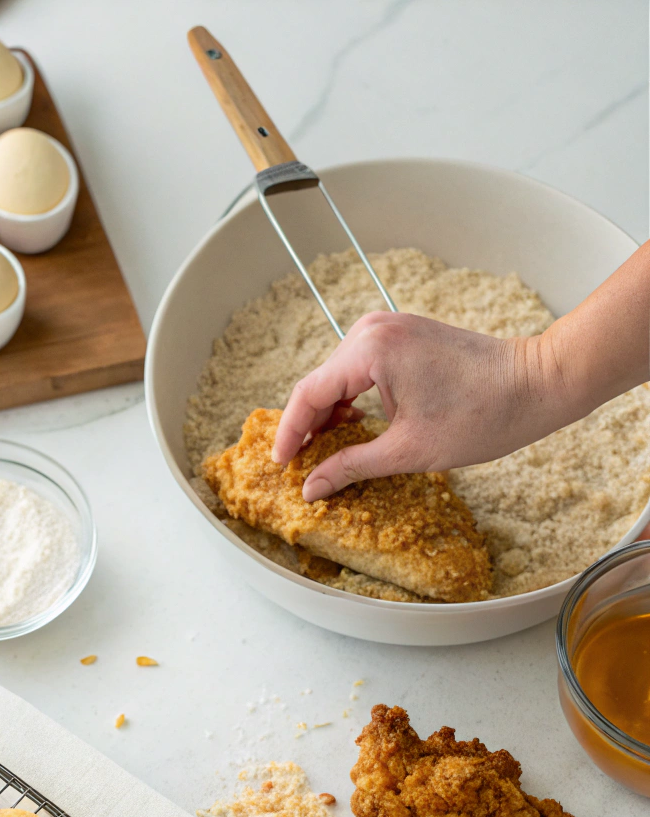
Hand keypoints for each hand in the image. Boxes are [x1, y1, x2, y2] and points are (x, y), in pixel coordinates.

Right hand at [271, 311, 556, 500]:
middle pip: (320, 384)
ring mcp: (388, 328)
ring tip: (325, 454)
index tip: (280, 468)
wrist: (536, 383)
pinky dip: (351, 399)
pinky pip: (360, 369)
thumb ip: (352, 466)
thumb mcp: (408, 451)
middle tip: (300, 468)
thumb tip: (312, 488)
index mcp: (370, 351)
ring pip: (338, 377)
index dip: (289, 435)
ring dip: (329, 415)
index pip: (309, 395)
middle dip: (308, 427)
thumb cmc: (482, 415)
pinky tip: (352, 429)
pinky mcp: (402, 335)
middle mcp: (372, 330)